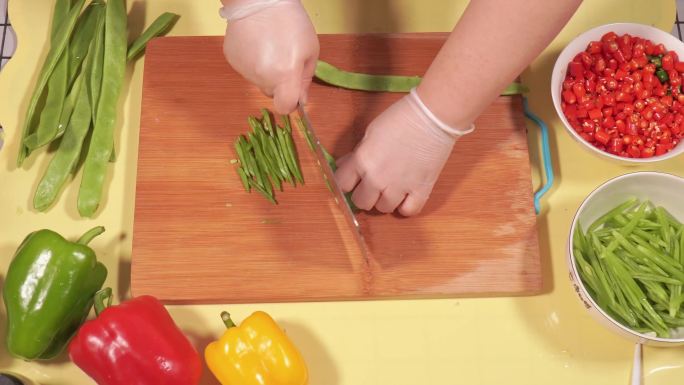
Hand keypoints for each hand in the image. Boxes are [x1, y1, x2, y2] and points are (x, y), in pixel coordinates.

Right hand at [220, 0, 318, 113]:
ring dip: (265, 69)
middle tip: (283, 58)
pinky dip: (252, 60)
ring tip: (269, 46)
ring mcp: (245, 70)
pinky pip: (246, 69)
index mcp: (284, 76)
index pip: (284, 107)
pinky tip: (257, 43)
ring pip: (259, 80)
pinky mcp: (233, 60)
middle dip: (279, 82)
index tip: (293, 91)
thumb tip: (301, 100)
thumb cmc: (290, 21)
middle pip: (271, 92)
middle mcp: (262, 77)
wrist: (259, 0)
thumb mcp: (310, 50)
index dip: (290, 102)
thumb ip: (306, 79)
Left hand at [334, 88, 473, 215]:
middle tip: (371, 184)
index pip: (342, 184)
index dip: (346, 182)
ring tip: (391, 186)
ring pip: (383, 208)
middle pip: (361, 201)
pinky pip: (409, 211)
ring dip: (384, 199)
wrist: (432, 116)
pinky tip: (405, 196)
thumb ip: (357, 153)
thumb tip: (346, 166)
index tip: (351, 179)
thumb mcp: (371, 132)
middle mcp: (378, 178)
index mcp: (363, 160)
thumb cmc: (401, 118)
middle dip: (364, 193)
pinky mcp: (421, 190)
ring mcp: (400, 187)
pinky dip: (406, 206)